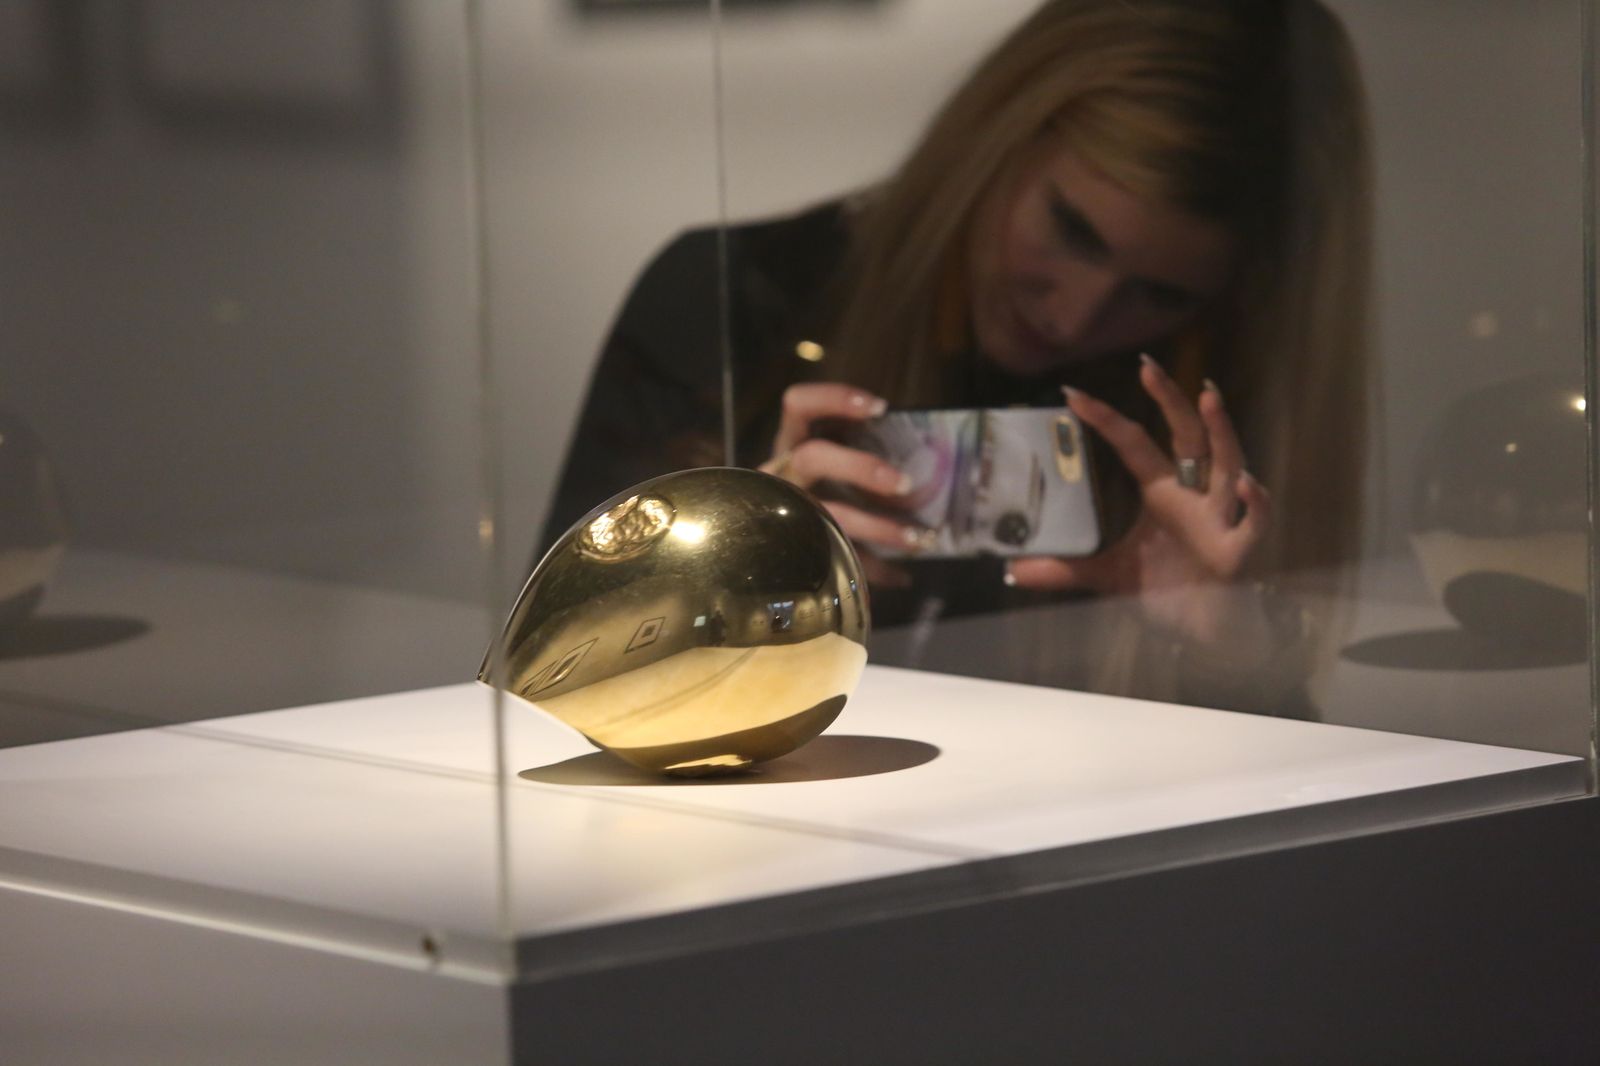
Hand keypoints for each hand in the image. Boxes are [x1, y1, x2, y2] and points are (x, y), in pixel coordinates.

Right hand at [759, 383, 924, 583]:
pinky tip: (902, 576)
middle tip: (905, 483)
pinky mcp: (797, 548)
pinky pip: (836, 556)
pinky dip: (874, 568)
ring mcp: (786, 510)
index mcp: (791, 442)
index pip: (798, 405)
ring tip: (919, 538)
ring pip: (829, 515)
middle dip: (861, 468)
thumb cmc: (815, 484)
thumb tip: (922, 461)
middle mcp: (781, 473)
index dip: (834, 400)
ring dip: (879, 527)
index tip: (879, 408)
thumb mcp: (829, 461)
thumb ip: (858, 454)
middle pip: (812, 457)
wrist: (763, 542)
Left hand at [1008, 356, 1273, 647]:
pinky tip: (1244, 484)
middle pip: (1188, 437)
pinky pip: (1253, 522)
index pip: (1134, 444)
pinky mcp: (1239, 551)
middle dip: (1172, 401)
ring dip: (1222, 432)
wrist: (1204, 629)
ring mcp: (1220, 519)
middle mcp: (1194, 496)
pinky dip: (1253, 502)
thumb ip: (1063, 570)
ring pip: (1228, 464)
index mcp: (1162, 492)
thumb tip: (1013, 571)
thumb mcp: (1106, 575)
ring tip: (1209, 397)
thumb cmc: (1167, 589)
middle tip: (1149, 368)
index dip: (1107, 419)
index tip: (1073, 394)